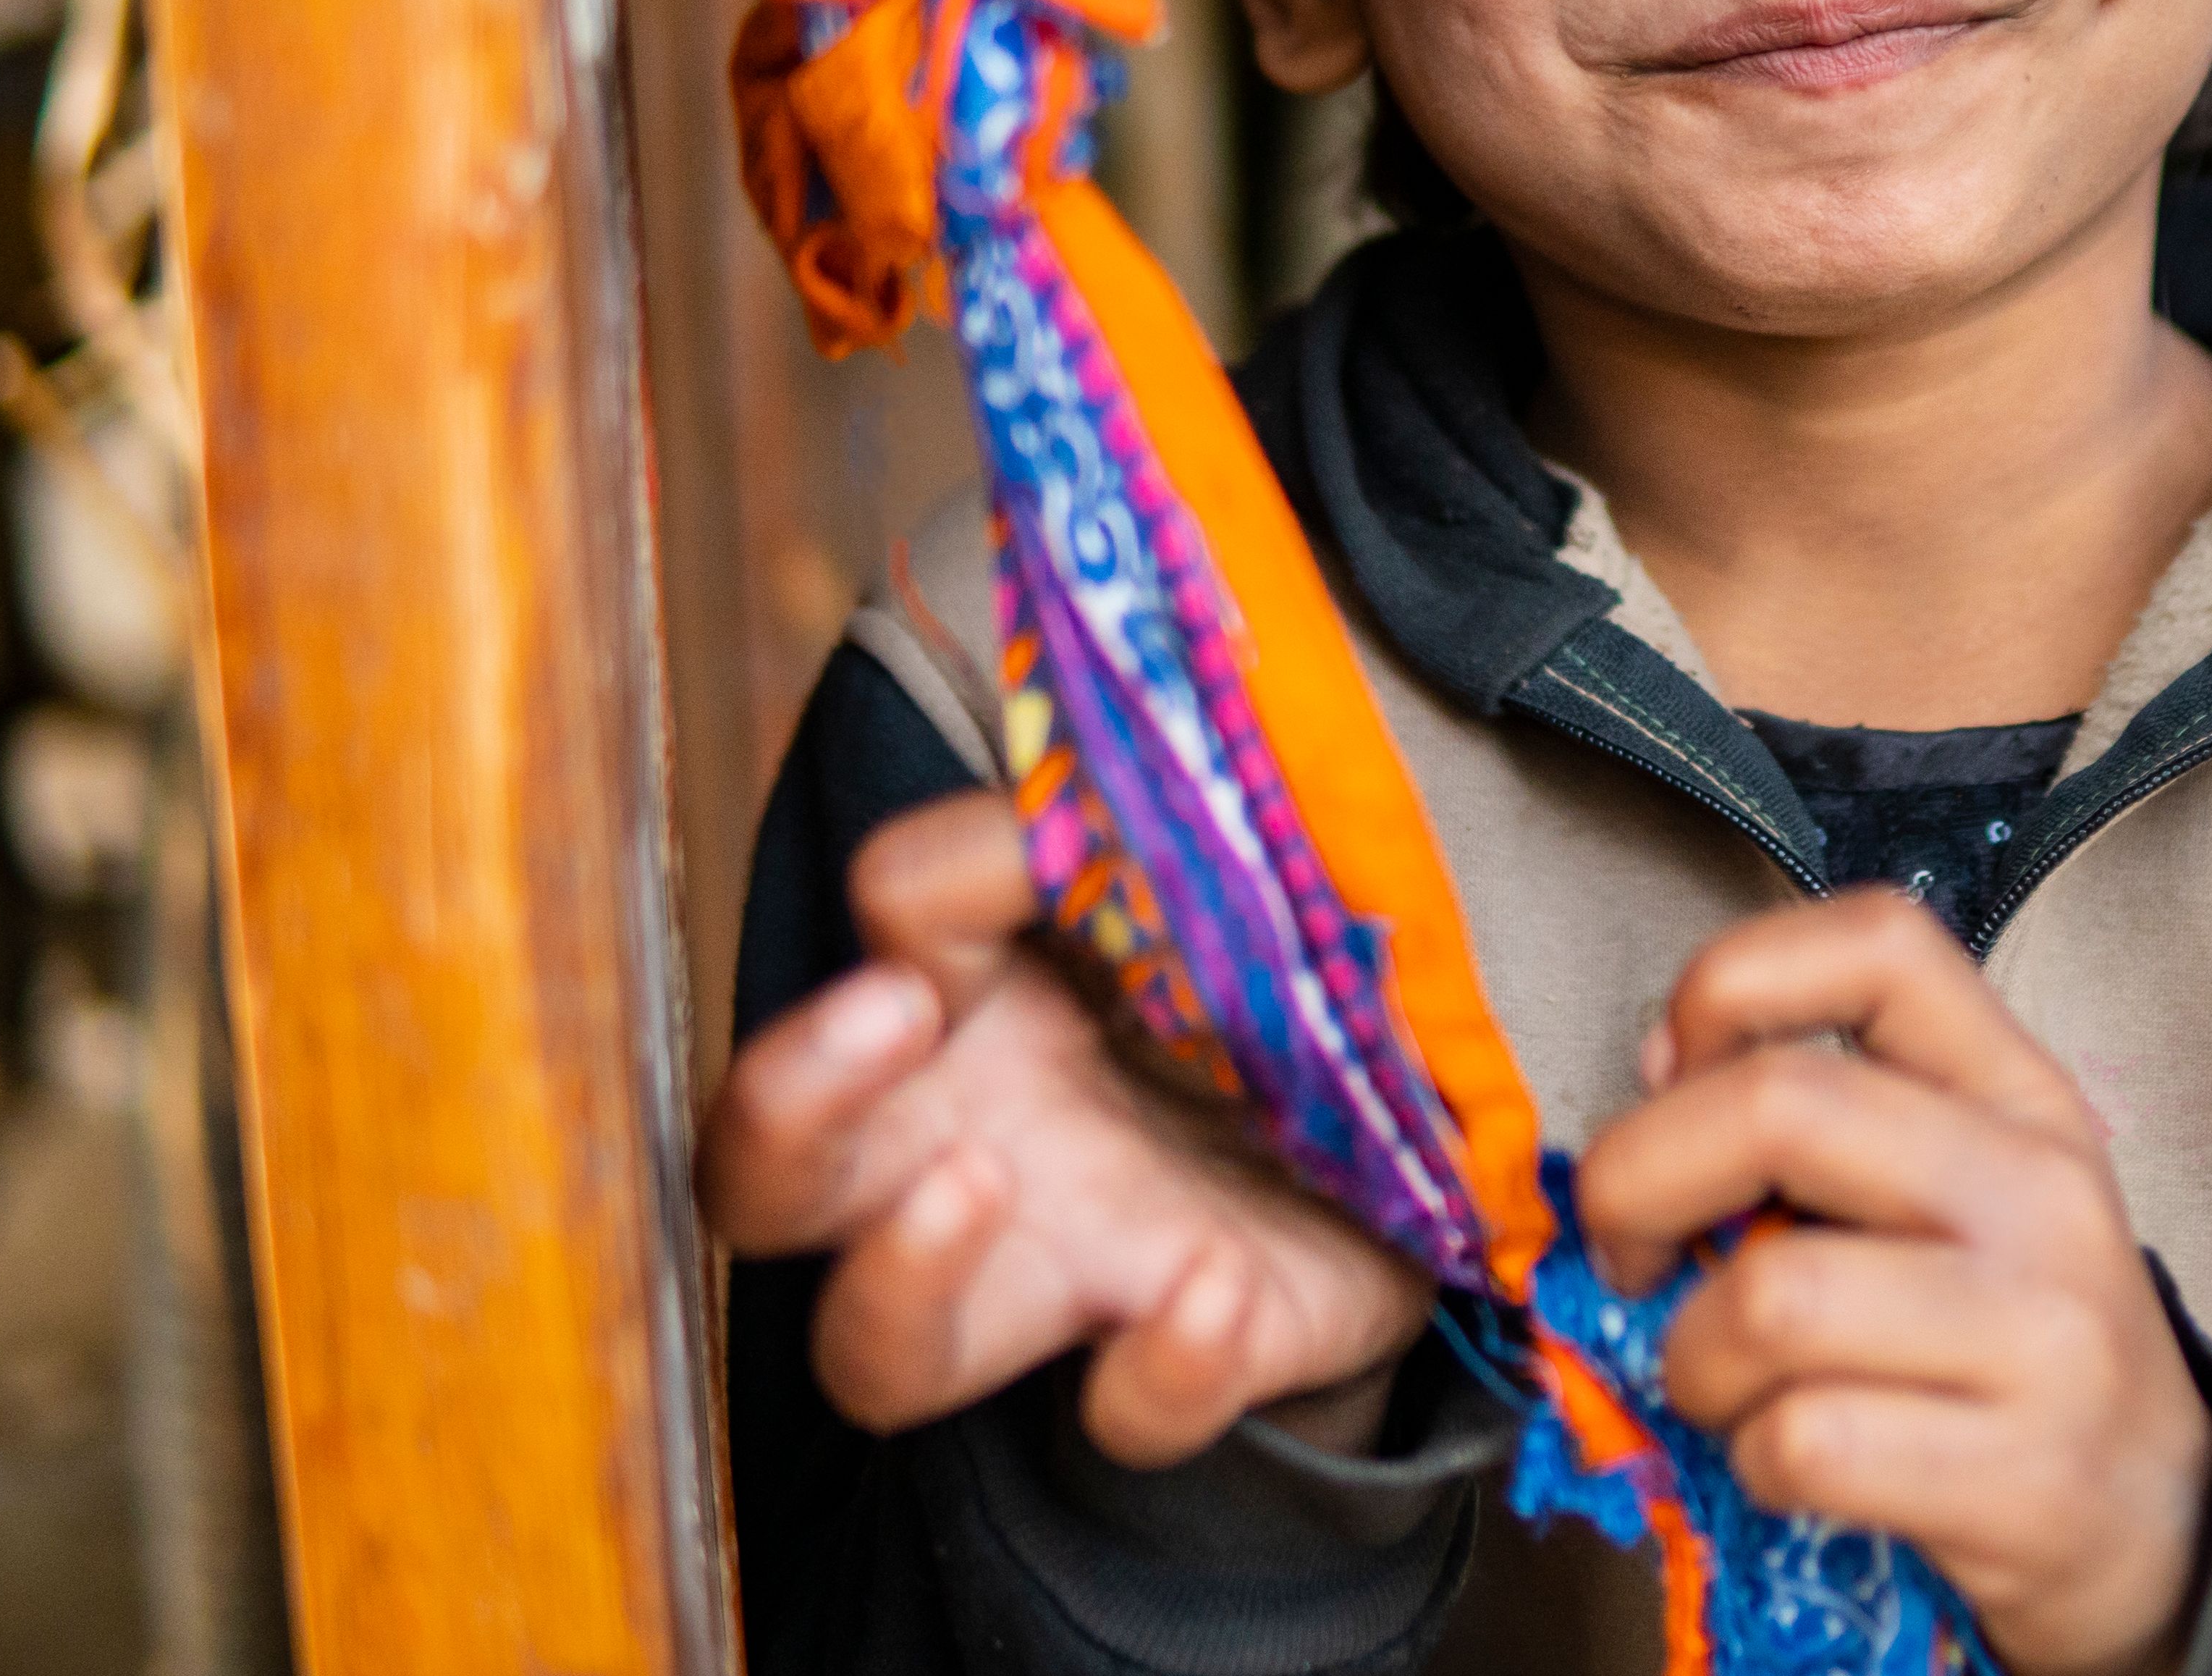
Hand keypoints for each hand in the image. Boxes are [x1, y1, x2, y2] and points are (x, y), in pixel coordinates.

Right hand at [699, 789, 1432, 1464]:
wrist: (1449, 1127)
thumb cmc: (1290, 975)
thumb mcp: (1220, 870)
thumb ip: (1120, 830)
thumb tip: (1062, 799)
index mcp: (989, 998)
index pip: (882, 926)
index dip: (909, 904)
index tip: (980, 897)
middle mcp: (983, 1142)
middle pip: (762, 1176)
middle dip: (784, 1104)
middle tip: (889, 1017)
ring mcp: (1075, 1262)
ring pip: (875, 1354)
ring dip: (899, 1279)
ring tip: (981, 1184)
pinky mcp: (1189, 1352)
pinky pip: (1128, 1412)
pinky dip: (1162, 1366)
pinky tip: (1216, 1285)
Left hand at [1577, 891, 2211, 1675]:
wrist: (2167, 1522)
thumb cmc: (2013, 1343)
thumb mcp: (1958, 1195)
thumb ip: (1828, 1119)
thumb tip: (1656, 1076)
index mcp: (2018, 1094)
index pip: (1876, 943)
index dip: (1730, 983)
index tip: (1673, 1076)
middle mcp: (2039, 1191)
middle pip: (1780, 1107)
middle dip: (1635, 1180)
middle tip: (1628, 1251)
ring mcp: (2041, 1335)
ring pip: (1771, 1300)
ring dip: (1691, 1358)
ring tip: (1723, 1382)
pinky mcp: (2020, 1479)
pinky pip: (1802, 1443)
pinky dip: (1750, 1461)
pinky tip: (1788, 1460)